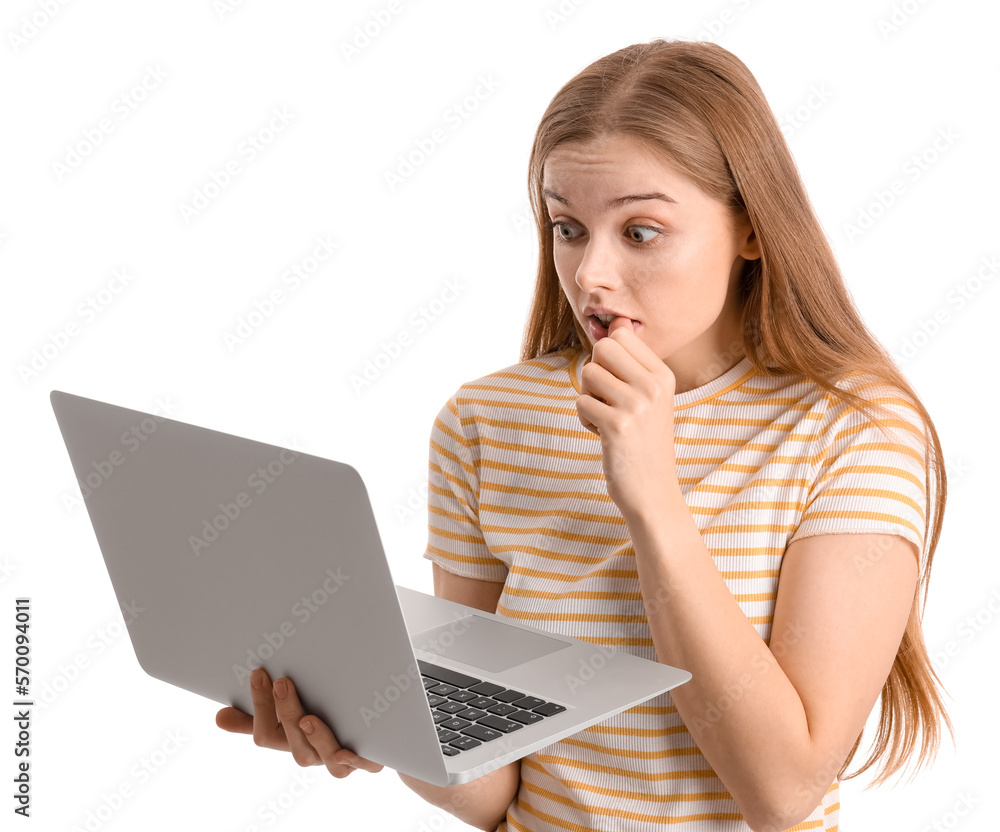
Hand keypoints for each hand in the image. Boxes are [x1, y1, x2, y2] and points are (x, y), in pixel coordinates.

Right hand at [216, 667, 383, 778]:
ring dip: (317, 739)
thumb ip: (256, 717)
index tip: (260, 673)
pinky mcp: (369, 760)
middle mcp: (313, 755)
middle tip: (282, 682)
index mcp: (290, 743)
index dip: (260, 706)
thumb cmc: (322, 722)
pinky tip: (349, 751)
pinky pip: (363, 764)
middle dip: (286, 712)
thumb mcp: (285, 720)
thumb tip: (219, 717)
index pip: (265, 734)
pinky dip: (357, 760)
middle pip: (295, 744)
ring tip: (308, 718)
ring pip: (326, 758)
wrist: (372, 739)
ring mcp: (341, 760)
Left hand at [576, 316, 679, 519]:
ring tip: (606, 419)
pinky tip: (602, 435)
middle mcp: (654, 386)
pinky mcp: (617, 426)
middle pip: (602, 348)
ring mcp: (637, 405)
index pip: (621, 335)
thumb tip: (615, 321)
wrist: (653, 492)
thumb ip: (631, 363)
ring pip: (588, 374)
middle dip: (594, 372)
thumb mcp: (649, 399)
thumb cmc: (643, 443)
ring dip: (588, 398)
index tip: (617, 384)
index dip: (607, 357)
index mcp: (664, 375)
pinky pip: (581, 402)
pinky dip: (585, 419)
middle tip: (606, 399)